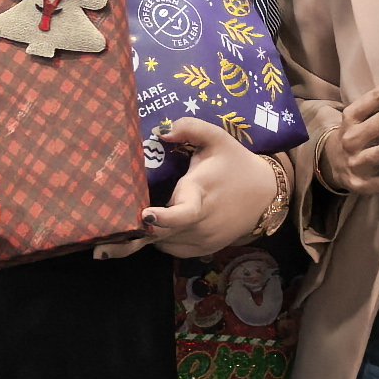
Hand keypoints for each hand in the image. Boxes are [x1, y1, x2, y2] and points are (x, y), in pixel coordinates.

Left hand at [141, 119, 275, 256]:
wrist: (266, 193)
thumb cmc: (236, 162)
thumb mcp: (218, 138)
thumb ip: (190, 127)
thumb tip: (161, 132)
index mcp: (200, 192)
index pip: (184, 212)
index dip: (163, 217)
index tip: (145, 215)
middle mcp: (202, 221)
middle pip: (163, 233)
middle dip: (139, 233)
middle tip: (112, 234)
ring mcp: (204, 238)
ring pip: (165, 243)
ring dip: (150, 234)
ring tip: (141, 220)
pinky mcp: (206, 248)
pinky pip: (174, 250)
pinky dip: (163, 241)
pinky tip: (160, 227)